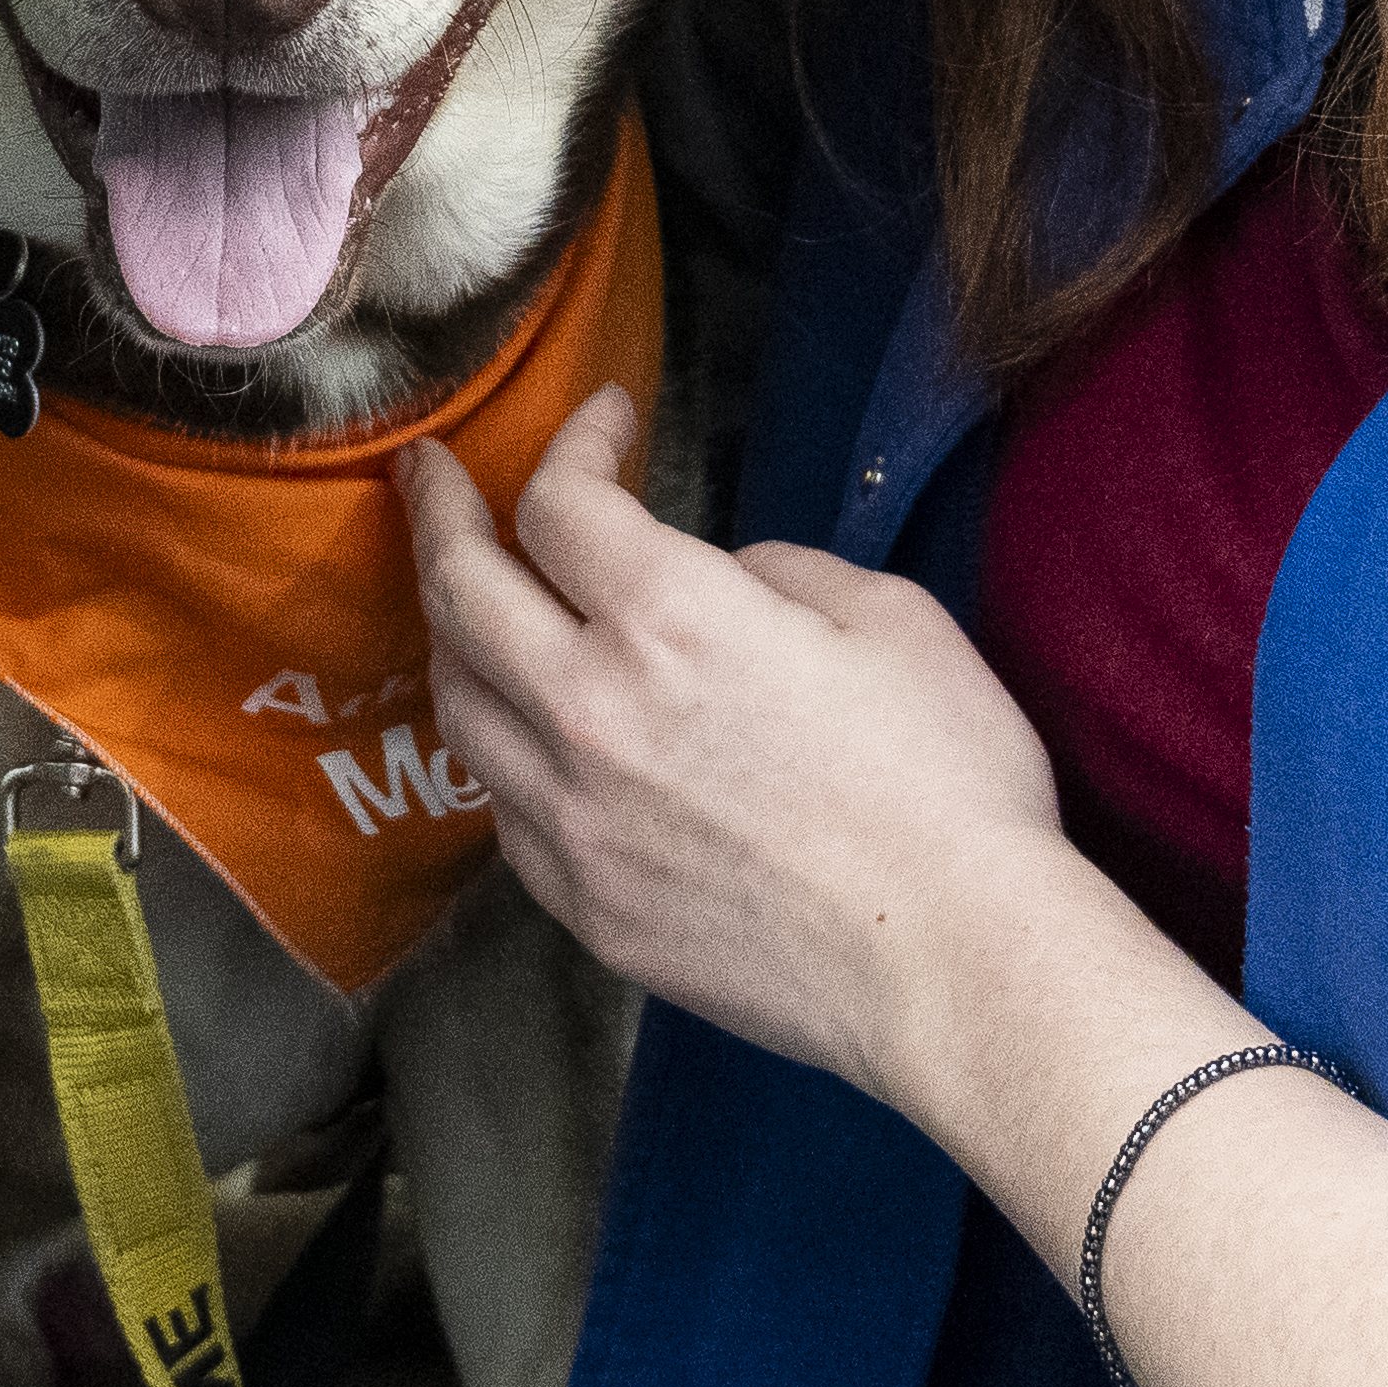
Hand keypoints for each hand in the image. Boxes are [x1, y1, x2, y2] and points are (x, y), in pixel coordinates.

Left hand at [403, 388, 1099, 1108]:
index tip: (604, 421)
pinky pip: (503, 811)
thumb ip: (779, 571)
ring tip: (463, 601)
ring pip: (460, 705)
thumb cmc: (946, 786)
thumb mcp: (889, 618)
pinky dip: (501, 750)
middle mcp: (588, 712)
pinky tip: (526, 737)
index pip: (560, 503)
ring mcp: (573, 821)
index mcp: (668, 619)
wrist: (952, 965)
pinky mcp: (585, 908)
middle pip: (461, 592)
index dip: (575, 442)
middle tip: (436, 476)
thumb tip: (724, 581)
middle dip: (440, 511)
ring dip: (452, 634)